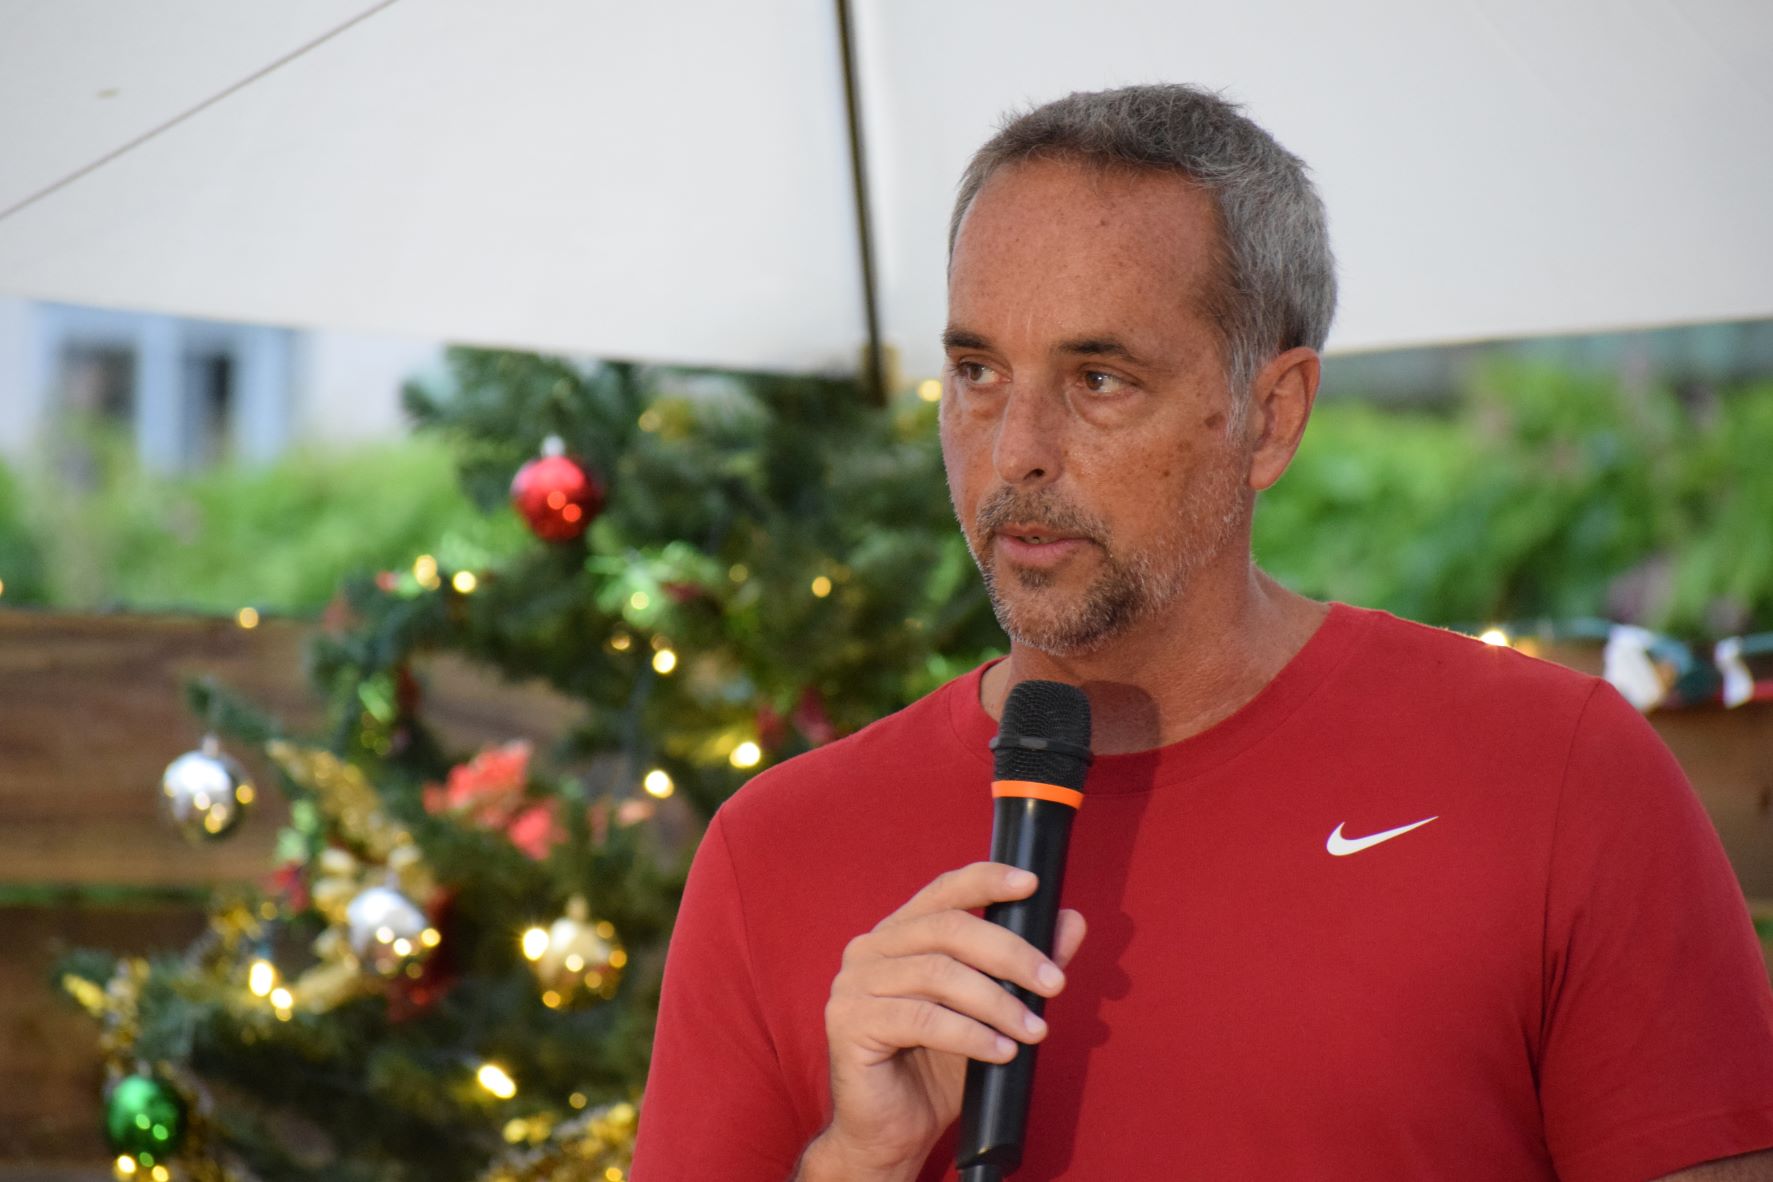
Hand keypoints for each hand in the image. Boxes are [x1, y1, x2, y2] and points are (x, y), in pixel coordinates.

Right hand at [795, 862, 1086, 1181]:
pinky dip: (970, 1034)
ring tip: (1035, 1030)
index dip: (987, 881)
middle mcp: (870, 949)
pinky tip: (1001, 1051)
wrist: (892, 1133)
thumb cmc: (937, 1069)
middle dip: (1010, 953)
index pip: (943, 891)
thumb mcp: (990, 1012)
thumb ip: (1024, 966)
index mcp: (899, 934)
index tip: (1032, 885)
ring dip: (997, 1001)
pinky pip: (922, 1019)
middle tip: (1054, 984)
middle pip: (948, 929)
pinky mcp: (849, 1023)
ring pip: (938, 974)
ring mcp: (854, 984)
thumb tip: (1071, 921)